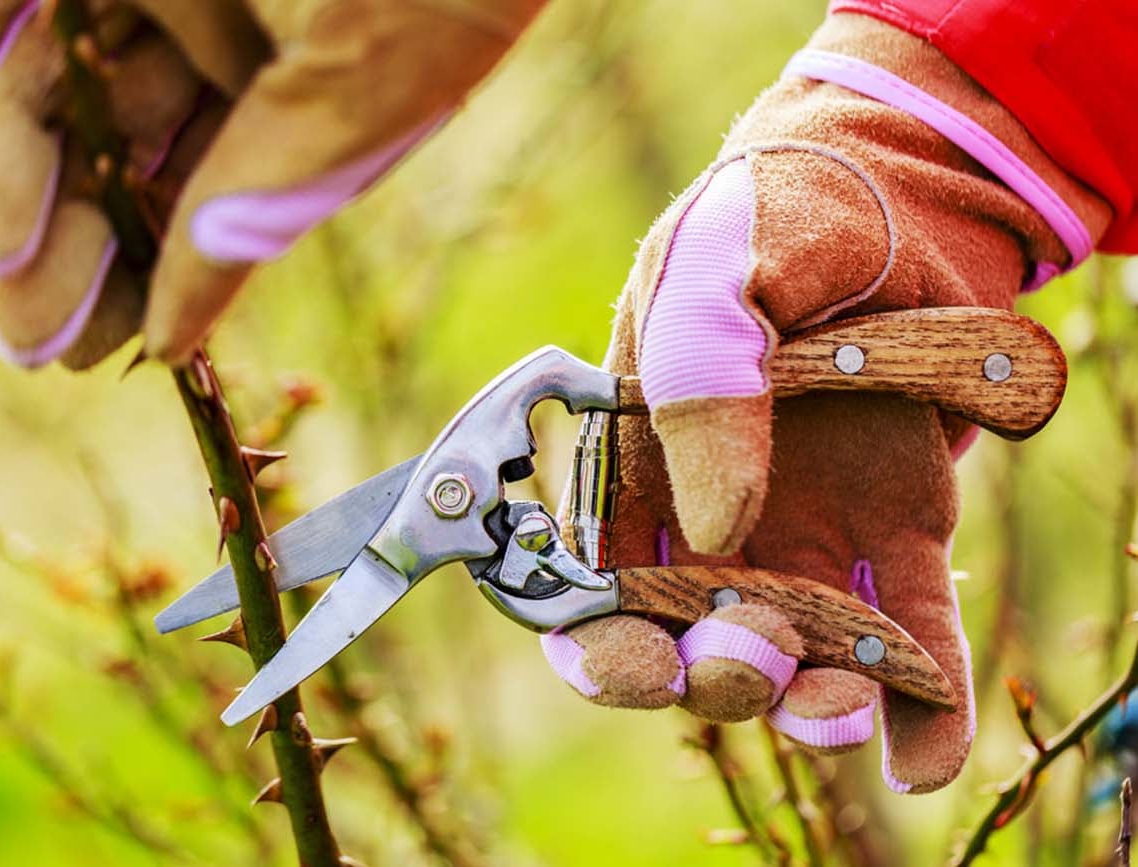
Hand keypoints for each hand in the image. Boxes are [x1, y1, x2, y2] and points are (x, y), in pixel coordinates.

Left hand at [0, 0, 542, 367]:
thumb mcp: (351, 106)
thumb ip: (259, 209)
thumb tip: (176, 337)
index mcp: (291, 86)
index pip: (201, 197)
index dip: (144, 276)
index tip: (93, 352)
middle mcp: (215, 26)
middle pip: (115, 149)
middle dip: (68, 243)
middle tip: (24, 332)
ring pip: (51, 78)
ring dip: (3, 168)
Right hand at [542, 13, 1109, 792]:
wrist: (907, 190)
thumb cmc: (783, 212)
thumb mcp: (721, 261)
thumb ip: (697, 372)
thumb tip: (717, 525)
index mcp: (635, 463)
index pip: (589, 584)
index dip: (599, 645)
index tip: (638, 663)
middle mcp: (710, 517)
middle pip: (686, 641)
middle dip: (708, 678)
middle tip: (751, 655)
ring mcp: (805, 533)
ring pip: (792, 656)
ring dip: (808, 705)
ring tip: (842, 699)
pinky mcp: (898, 536)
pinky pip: (905, 636)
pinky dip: (917, 706)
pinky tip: (921, 750)